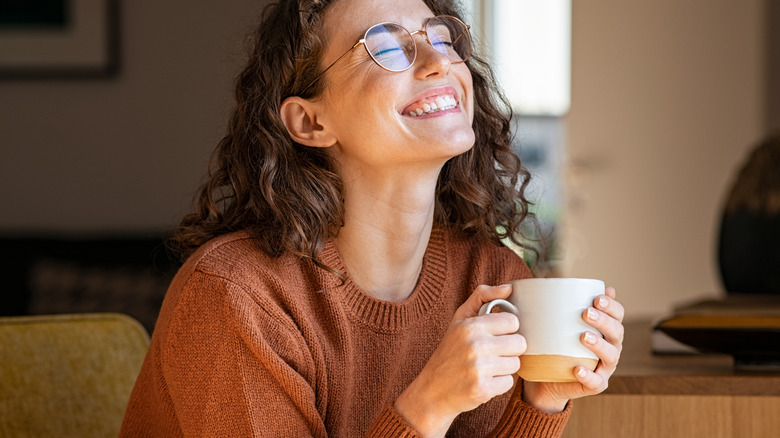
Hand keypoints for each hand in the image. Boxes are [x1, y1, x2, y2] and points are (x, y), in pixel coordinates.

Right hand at [394, 284, 526, 436]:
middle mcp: (475, 345)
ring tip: (486, 368)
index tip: (494, 335)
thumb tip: (509, 287)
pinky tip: (483, 381)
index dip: (506, 330)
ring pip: (516, 364)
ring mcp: (479, 368)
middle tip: (492, 353)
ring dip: (504, 367)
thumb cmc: (449, 352)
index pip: (513, 322)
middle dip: (509, 349)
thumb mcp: (459, 320)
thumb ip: (482, 297)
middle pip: (519, 343)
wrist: (432, 390)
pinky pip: (508, 383)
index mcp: (471, 326)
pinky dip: (498, 384)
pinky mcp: (483, 389)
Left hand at [522, 286, 624, 412]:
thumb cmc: (555, 344)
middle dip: (604, 321)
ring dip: (599, 345)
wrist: (547, 378)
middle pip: (617, 332)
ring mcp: (604, 367)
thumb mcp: (556, 323)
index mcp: (606, 329)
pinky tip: (578, 369)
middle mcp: (610, 347)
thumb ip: (559, 306)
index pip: (617, 314)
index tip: (597, 297)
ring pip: (611, 356)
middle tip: (586, 313)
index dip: (612, 306)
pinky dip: (589, 376)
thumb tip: (546, 282)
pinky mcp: (595, 385)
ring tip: (583, 336)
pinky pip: (596, 382)